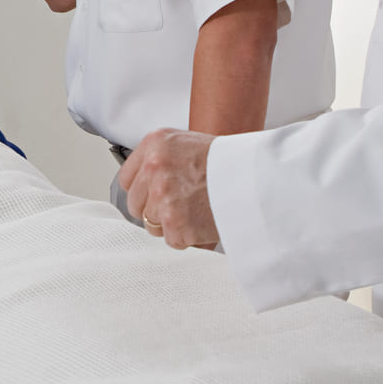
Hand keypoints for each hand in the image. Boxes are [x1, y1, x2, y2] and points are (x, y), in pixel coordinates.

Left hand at [118, 129, 220, 248]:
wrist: (256, 177)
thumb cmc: (229, 162)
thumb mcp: (187, 144)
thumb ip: (161, 160)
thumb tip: (145, 185)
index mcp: (155, 144)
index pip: (126, 179)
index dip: (141, 191)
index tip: (152, 196)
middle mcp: (154, 168)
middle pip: (136, 205)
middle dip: (154, 210)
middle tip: (179, 206)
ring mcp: (163, 196)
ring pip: (151, 224)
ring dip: (171, 225)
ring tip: (195, 212)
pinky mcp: (175, 222)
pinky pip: (171, 239)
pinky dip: (187, 237)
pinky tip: (202, 221)